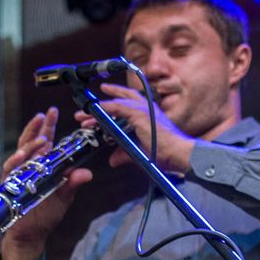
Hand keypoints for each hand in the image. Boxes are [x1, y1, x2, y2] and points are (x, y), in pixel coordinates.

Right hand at [0, 107, 93, 259]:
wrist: (30, 234)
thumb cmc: (46, 214)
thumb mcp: (64, 197)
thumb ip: (72, 183)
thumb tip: (87, 173)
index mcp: (42, 166)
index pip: (45, 142)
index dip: (48, 127)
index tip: (52, 112)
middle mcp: (29, 167)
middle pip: (31, 142)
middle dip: (37, 127)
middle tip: (45, 115)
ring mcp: (18, 175)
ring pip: (20, 153)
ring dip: (30, 144)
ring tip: (41, 137)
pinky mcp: (9, 185)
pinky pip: (10, 170)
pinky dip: (15, 161)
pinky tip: (21, 155)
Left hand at [75, 84, 195, 175]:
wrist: (178, 153)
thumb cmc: (165, 153)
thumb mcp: (138, 153)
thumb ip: (123, 154)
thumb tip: (112, 160)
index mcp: (148, 114)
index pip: (127, 104)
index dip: (111, 105)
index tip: (97, 108)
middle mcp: (146, 108)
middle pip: (120, 99)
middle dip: (102, 103)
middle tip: (84, 111)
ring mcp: (143, 110)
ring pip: (115, 105)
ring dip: (97, 110)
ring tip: (82, 115)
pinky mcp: (139, 115)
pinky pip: (116, 108)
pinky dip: (104, 109)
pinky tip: (93, 112)